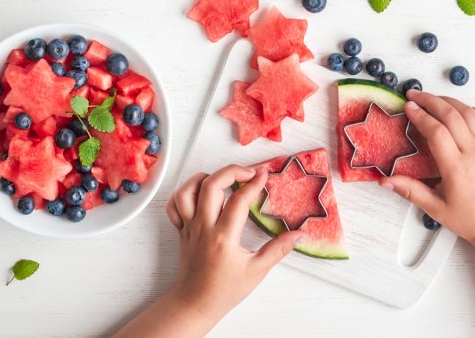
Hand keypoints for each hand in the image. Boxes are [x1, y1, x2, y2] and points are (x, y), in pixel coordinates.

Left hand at [165, 165, 302, 324]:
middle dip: (231, 171)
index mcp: (224, 238)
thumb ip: (279, 249)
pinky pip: (174, 205)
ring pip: (187, 191)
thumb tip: (300, 235)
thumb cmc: (225, 290)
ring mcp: (189, 228)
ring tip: (222, 178)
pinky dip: (184, 192)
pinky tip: (200, 191)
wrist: (196, 303)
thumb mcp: (257, 271)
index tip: (264, 175)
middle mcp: (203, 228)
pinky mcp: (181, 230)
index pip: (238, 200)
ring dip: (204, 178)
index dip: (253, 184)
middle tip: (248, 172)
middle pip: (211, 186)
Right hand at [380, 90, 474, 246]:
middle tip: (414, 95)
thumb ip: (409, 190)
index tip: (408, 107)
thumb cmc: (469, 219)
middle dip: (430, 100)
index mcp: (456, 168)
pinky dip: (471, 109)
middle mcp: (474, 153)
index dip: (420, 115)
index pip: (436, 131)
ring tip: (432, 98)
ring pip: (469, 113)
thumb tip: (384, 181)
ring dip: (449, 101)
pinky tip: (459, 108)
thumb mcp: (435, 208)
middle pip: (451, 115)